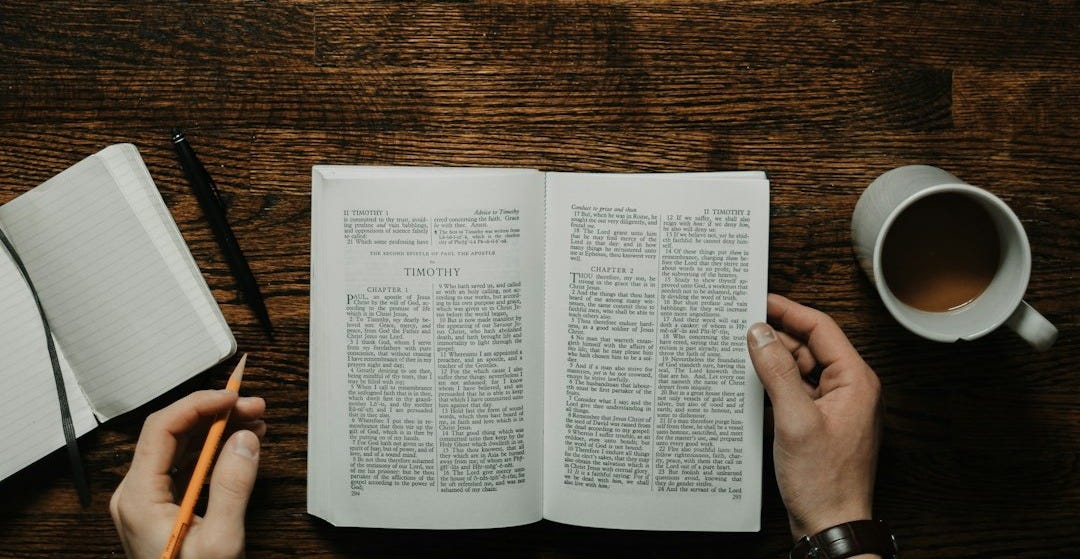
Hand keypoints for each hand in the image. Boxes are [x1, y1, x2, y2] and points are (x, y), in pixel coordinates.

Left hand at [110, 390, 266, 558]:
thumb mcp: (220, 541)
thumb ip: (233, 486)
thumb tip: (244, 439)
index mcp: (138, 497)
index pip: (162, 429)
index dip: (199, 405)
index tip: (233, 397)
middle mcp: (135, 494)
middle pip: (171, 433)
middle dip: (215, 414)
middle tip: (254, 406)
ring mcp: (146, 501)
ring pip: (180, 447)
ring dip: (217, 430)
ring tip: (255, 421)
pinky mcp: (161, 509)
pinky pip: (185, 467)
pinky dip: (214, 452)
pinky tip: (241, 445)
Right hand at [747, 294, 881, 540]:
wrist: (831, 526)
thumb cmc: (823, 482)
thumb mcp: (794, 420)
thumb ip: (777, 371)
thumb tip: (760, 333)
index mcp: (855, 381)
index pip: (821, 328)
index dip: (789, 311)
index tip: (760, 300)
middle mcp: (850, 389)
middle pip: (810, 346)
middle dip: (776, 337)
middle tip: (741, 327)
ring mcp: (835, 407)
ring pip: (801, 369)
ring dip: (774, 362)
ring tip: (741, 355)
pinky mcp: (820, 423)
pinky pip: (797, 391)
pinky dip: (776, 384)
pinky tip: (753, 384)